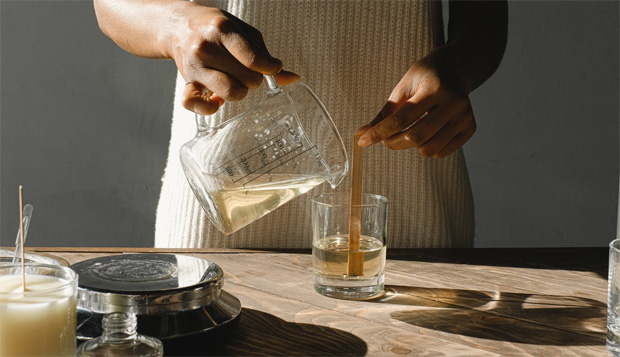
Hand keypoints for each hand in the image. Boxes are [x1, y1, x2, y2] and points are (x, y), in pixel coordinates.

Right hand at [170, 5, 297, 113]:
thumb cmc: (216, 29)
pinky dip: (209, 108)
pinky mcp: (186, 82)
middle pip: (246, 79)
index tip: (272, 68)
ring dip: (239, 92)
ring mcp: (194, 66)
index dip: (270, 68)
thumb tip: (292, 78)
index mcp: (223, 30)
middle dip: (254, 79)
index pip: (254, 59)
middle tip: (248, 72)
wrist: (179, 26)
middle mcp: (206, 47)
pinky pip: (195, 104)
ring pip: (229, 92)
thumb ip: (265, 55)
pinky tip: (217, 100)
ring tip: (235, 82)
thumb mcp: (243, 33)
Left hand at [357, 52, 475, 157]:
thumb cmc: (426, 76)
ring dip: (411, 146)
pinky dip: (428, 147)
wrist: (458, 68)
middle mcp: (454, 103)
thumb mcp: (403, 87)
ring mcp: (465, 117)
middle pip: (415, 137)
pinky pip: (441, 152)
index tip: (362, 141)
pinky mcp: (470, 128)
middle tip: (387, 138)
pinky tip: (429, 131)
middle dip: (393, 142)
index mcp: (435, 88)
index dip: (379, 132)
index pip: (402, 118)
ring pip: (428, 150)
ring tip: (411, 130)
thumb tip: (362, 134)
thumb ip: (385, 113)